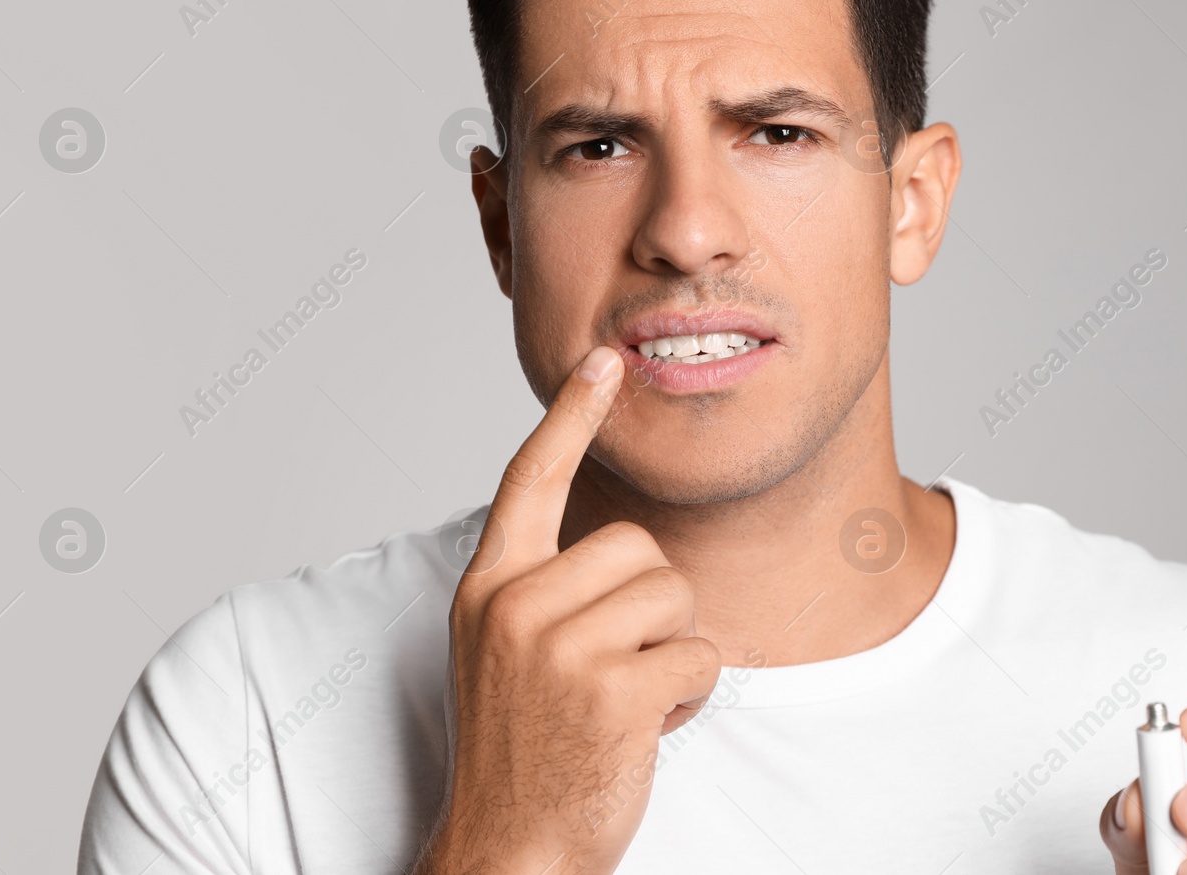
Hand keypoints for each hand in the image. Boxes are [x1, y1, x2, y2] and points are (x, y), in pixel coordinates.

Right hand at [414, 346, 720, 874]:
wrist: (506, 851)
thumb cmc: (518, 751)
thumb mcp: (502, 652)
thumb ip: (541, 590)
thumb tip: (615, 544)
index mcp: (488, 588)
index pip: (531, 478)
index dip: (572, 417)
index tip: (604, 361)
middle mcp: (516, 605)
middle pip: (638, 549)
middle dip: (649, 609)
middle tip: (611, 672)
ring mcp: (560, 647)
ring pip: (675, 598)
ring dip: (669, 655)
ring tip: (622, 704)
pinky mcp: (610, 691)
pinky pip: (697, 658)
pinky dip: (688, 699)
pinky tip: (642, 732)